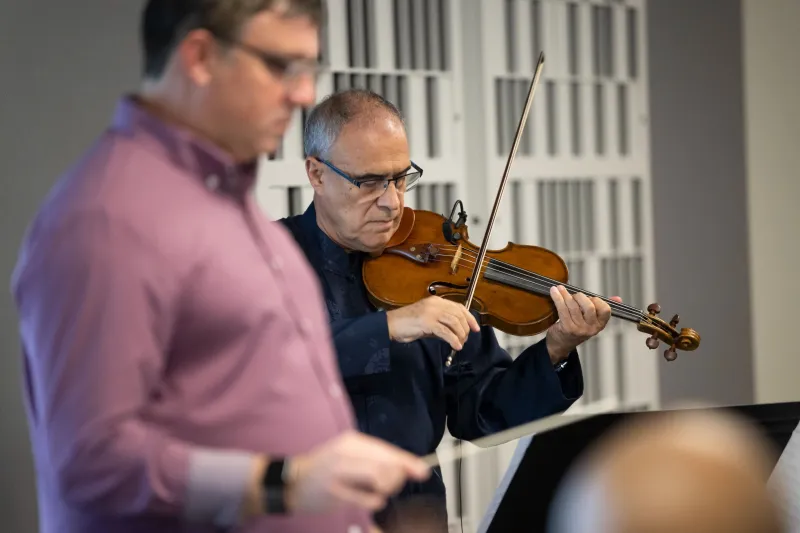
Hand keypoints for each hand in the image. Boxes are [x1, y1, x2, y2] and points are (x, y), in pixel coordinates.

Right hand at [285, 430, 429, 513]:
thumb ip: (382, 459)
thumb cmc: (327, 467)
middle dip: (396, 478)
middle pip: (386, 464)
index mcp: (352, 441)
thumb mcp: (352, 455)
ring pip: (379, 478)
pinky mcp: (335, 492)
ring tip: (379, 492)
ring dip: (386, 489)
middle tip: (390, 485)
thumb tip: (416, 468)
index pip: (387, 450)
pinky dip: (375, 501)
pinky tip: (371, 499)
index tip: (422, 471)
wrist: (293, 482)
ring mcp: (339, 472)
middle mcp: (346, 453)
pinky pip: (367, 499)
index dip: (407, 462)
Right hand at [386, 296, 479, 350]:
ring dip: (460, 335)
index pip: (458, 307)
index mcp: (436, 301)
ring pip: (454, 322)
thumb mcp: (427, 321)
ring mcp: (431, 312)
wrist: (390, 325)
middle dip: (465, 328)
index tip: (476, 328)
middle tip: (465, 339)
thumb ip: (441, 323)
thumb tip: (455, 333)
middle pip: (458, 315)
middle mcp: (435, 304)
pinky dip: (453, 339)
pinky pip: (445, 332)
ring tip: (460, 343)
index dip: (469, 318)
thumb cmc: (407, 324)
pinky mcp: (427, 322)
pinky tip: (456, 346)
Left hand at [545, 285, 621, 363]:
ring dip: (565, 294)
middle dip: (580, 297)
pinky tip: (554, 291)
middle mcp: (591, 328)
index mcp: (600, 324)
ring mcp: (579, 329)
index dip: (597, 300)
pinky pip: (562, 309)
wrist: (561, 344)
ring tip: (559, 288)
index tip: (589, 297)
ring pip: (573, 306)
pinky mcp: (567, 329)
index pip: (605, 309)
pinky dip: (557, 298)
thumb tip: (618, 299)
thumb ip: (602, 308)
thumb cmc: (577, 327)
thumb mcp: (591, 319)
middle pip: (589, 306)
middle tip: (573, 295)